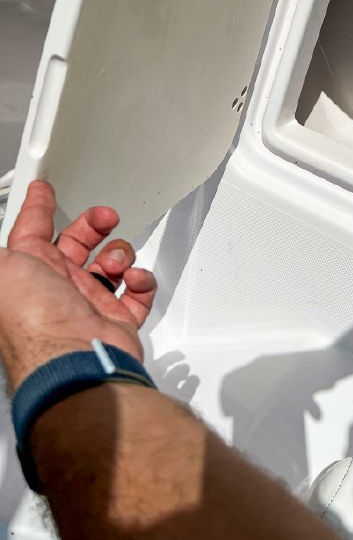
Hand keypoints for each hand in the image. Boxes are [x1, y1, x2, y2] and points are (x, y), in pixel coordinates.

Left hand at [0, 180, 156, 389]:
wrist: (73, 360)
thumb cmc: (35, 320)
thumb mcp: (4, 266)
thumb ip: (16, 237)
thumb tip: (21, 214)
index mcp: (29, 274)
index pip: (34, 234)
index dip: (40, 209)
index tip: (45, 190)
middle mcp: (57, 290)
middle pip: (78, 245)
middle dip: (94, 225)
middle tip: (105, 217)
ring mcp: (88, 305)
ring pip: (110, 265)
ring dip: (119, 253)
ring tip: (116, 262)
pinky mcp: (117, 320)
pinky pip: (137, 292)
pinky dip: (141, 281)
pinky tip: (133, 279)